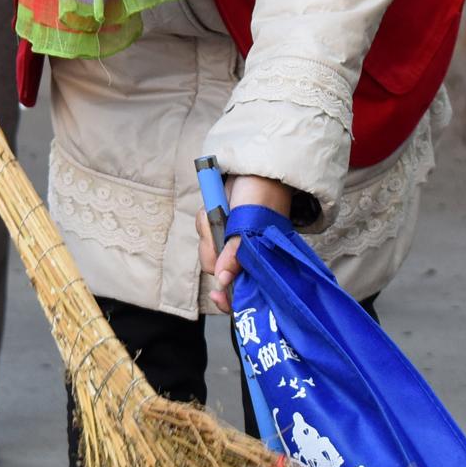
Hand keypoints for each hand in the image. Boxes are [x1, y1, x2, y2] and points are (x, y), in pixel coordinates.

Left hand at [196, 172, 297, 313]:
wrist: (255, 168)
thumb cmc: (260, 196)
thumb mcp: (249, 225)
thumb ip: (237, 254)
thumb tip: (223, 280)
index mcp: (258, 259)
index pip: (241, 289)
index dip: (229, 298)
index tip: (219, 296)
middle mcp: (244, 253)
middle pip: (217, 269)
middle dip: (212, 250)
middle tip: (218, 226)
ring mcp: (230, 240)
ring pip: (207, 249)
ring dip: (208, 230)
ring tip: (220, 211)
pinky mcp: (219, 226)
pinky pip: (204, 230)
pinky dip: (205, 221)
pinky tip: (216, 206)